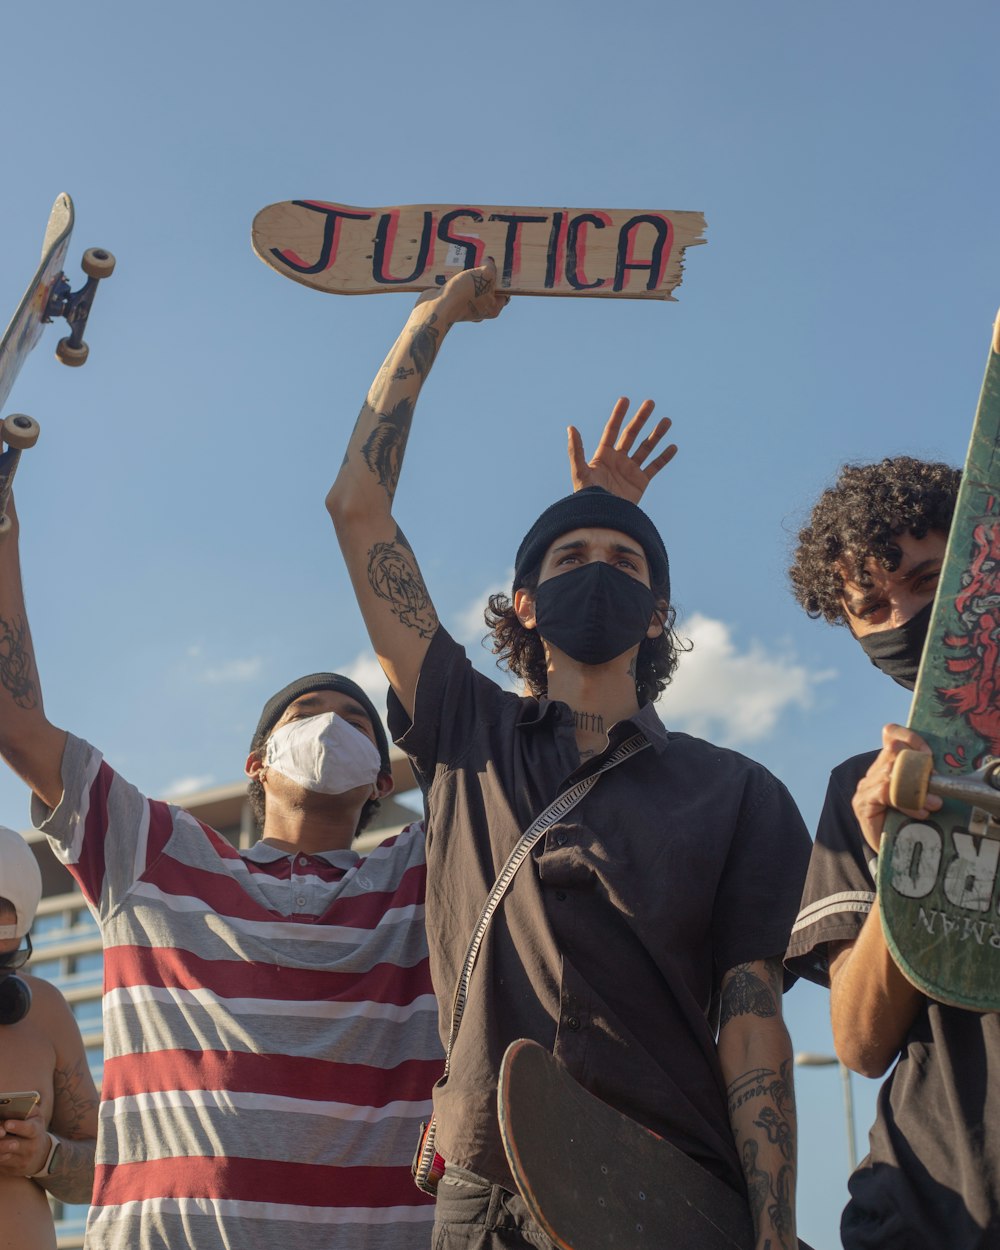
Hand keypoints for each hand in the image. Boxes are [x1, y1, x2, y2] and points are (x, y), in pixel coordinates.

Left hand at [0, 1107, 47, 1176]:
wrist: (41, 1154)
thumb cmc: (33, 1128)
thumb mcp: (34, 1116)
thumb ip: (24, 1109)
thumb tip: (4, 1107)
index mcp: (37, 1130)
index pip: (29, 1129)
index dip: (18, 1127)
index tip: (7, 1124)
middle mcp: (32, 1146)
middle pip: (13, 1145)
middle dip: (1, 1142)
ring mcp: (23, 1160)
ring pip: (4, 1156)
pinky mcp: (14, 1170)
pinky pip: (1, 1164)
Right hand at [417, 258, 509, 323]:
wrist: (437, 307)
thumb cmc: (465, 294)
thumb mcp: (485, 274)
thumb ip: (491, 266)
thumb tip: (489, 261)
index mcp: (492, 308)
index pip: (504, 293)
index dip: (503, 279)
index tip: (498, 266)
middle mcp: (480, 310)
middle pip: (487, 288)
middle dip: (484, 275)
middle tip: (482, 261)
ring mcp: (465, 307)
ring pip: (471, 287)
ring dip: (469, 275)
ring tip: (467, 262)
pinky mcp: (452, 302)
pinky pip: (458, 287)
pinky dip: (456, 278)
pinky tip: (455, 267)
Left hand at [568, 397, 676, 503]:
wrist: (602, 517)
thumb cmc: (587, 496)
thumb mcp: (580, 472)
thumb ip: (577, 450)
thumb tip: (571, 428)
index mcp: (603, 455)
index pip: (612, 430)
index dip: (618, 415)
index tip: (625, 399)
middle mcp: (618, 460)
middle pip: (631, 434)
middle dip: (641, 418)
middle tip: (650, 403)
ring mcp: (630, 470)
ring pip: (646, 447)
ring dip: (656, 434)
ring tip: (667, 421)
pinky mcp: (641, 482)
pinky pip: (655, 467)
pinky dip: (664, 457)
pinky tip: (673, 446)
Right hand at [852, 723, 941, 853]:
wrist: (889, 850)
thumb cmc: (905, 821)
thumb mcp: (917, 794)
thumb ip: (922, 779)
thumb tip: (940, 772)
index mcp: (885, 765)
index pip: (891, 734)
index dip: (909, 737)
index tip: (929, 753)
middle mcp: (872, 773)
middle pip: (894, 752)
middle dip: (919, 766)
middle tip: (936, 784)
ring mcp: (865, 788)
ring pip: (892, 772)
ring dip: (917, 788)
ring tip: (934, 803)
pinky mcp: (863, 804)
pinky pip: (886, 792)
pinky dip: (907, 801)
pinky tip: (920, 812)